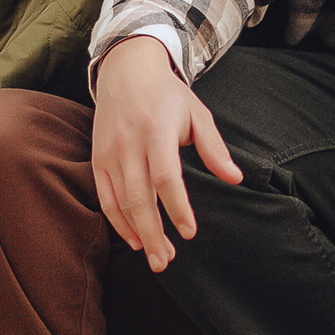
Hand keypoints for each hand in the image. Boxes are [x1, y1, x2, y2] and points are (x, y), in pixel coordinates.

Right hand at [90, 36, 242, 271]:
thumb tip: (236, 178)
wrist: (126, 72)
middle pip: (139, 197)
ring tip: (157, 257)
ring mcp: (110, 153)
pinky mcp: (98, 159)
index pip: (165, 177)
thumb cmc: (168, 96)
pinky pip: (105, 197)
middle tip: (166, 262)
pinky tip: (134, 240)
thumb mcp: (197, 114)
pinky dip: (117, 222)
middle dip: (153, 233)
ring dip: (138, 233)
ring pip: (121, 202)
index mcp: (156, 131)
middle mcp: (129, 144)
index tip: (189, 232)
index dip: (177, 207)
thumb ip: (214, 148)